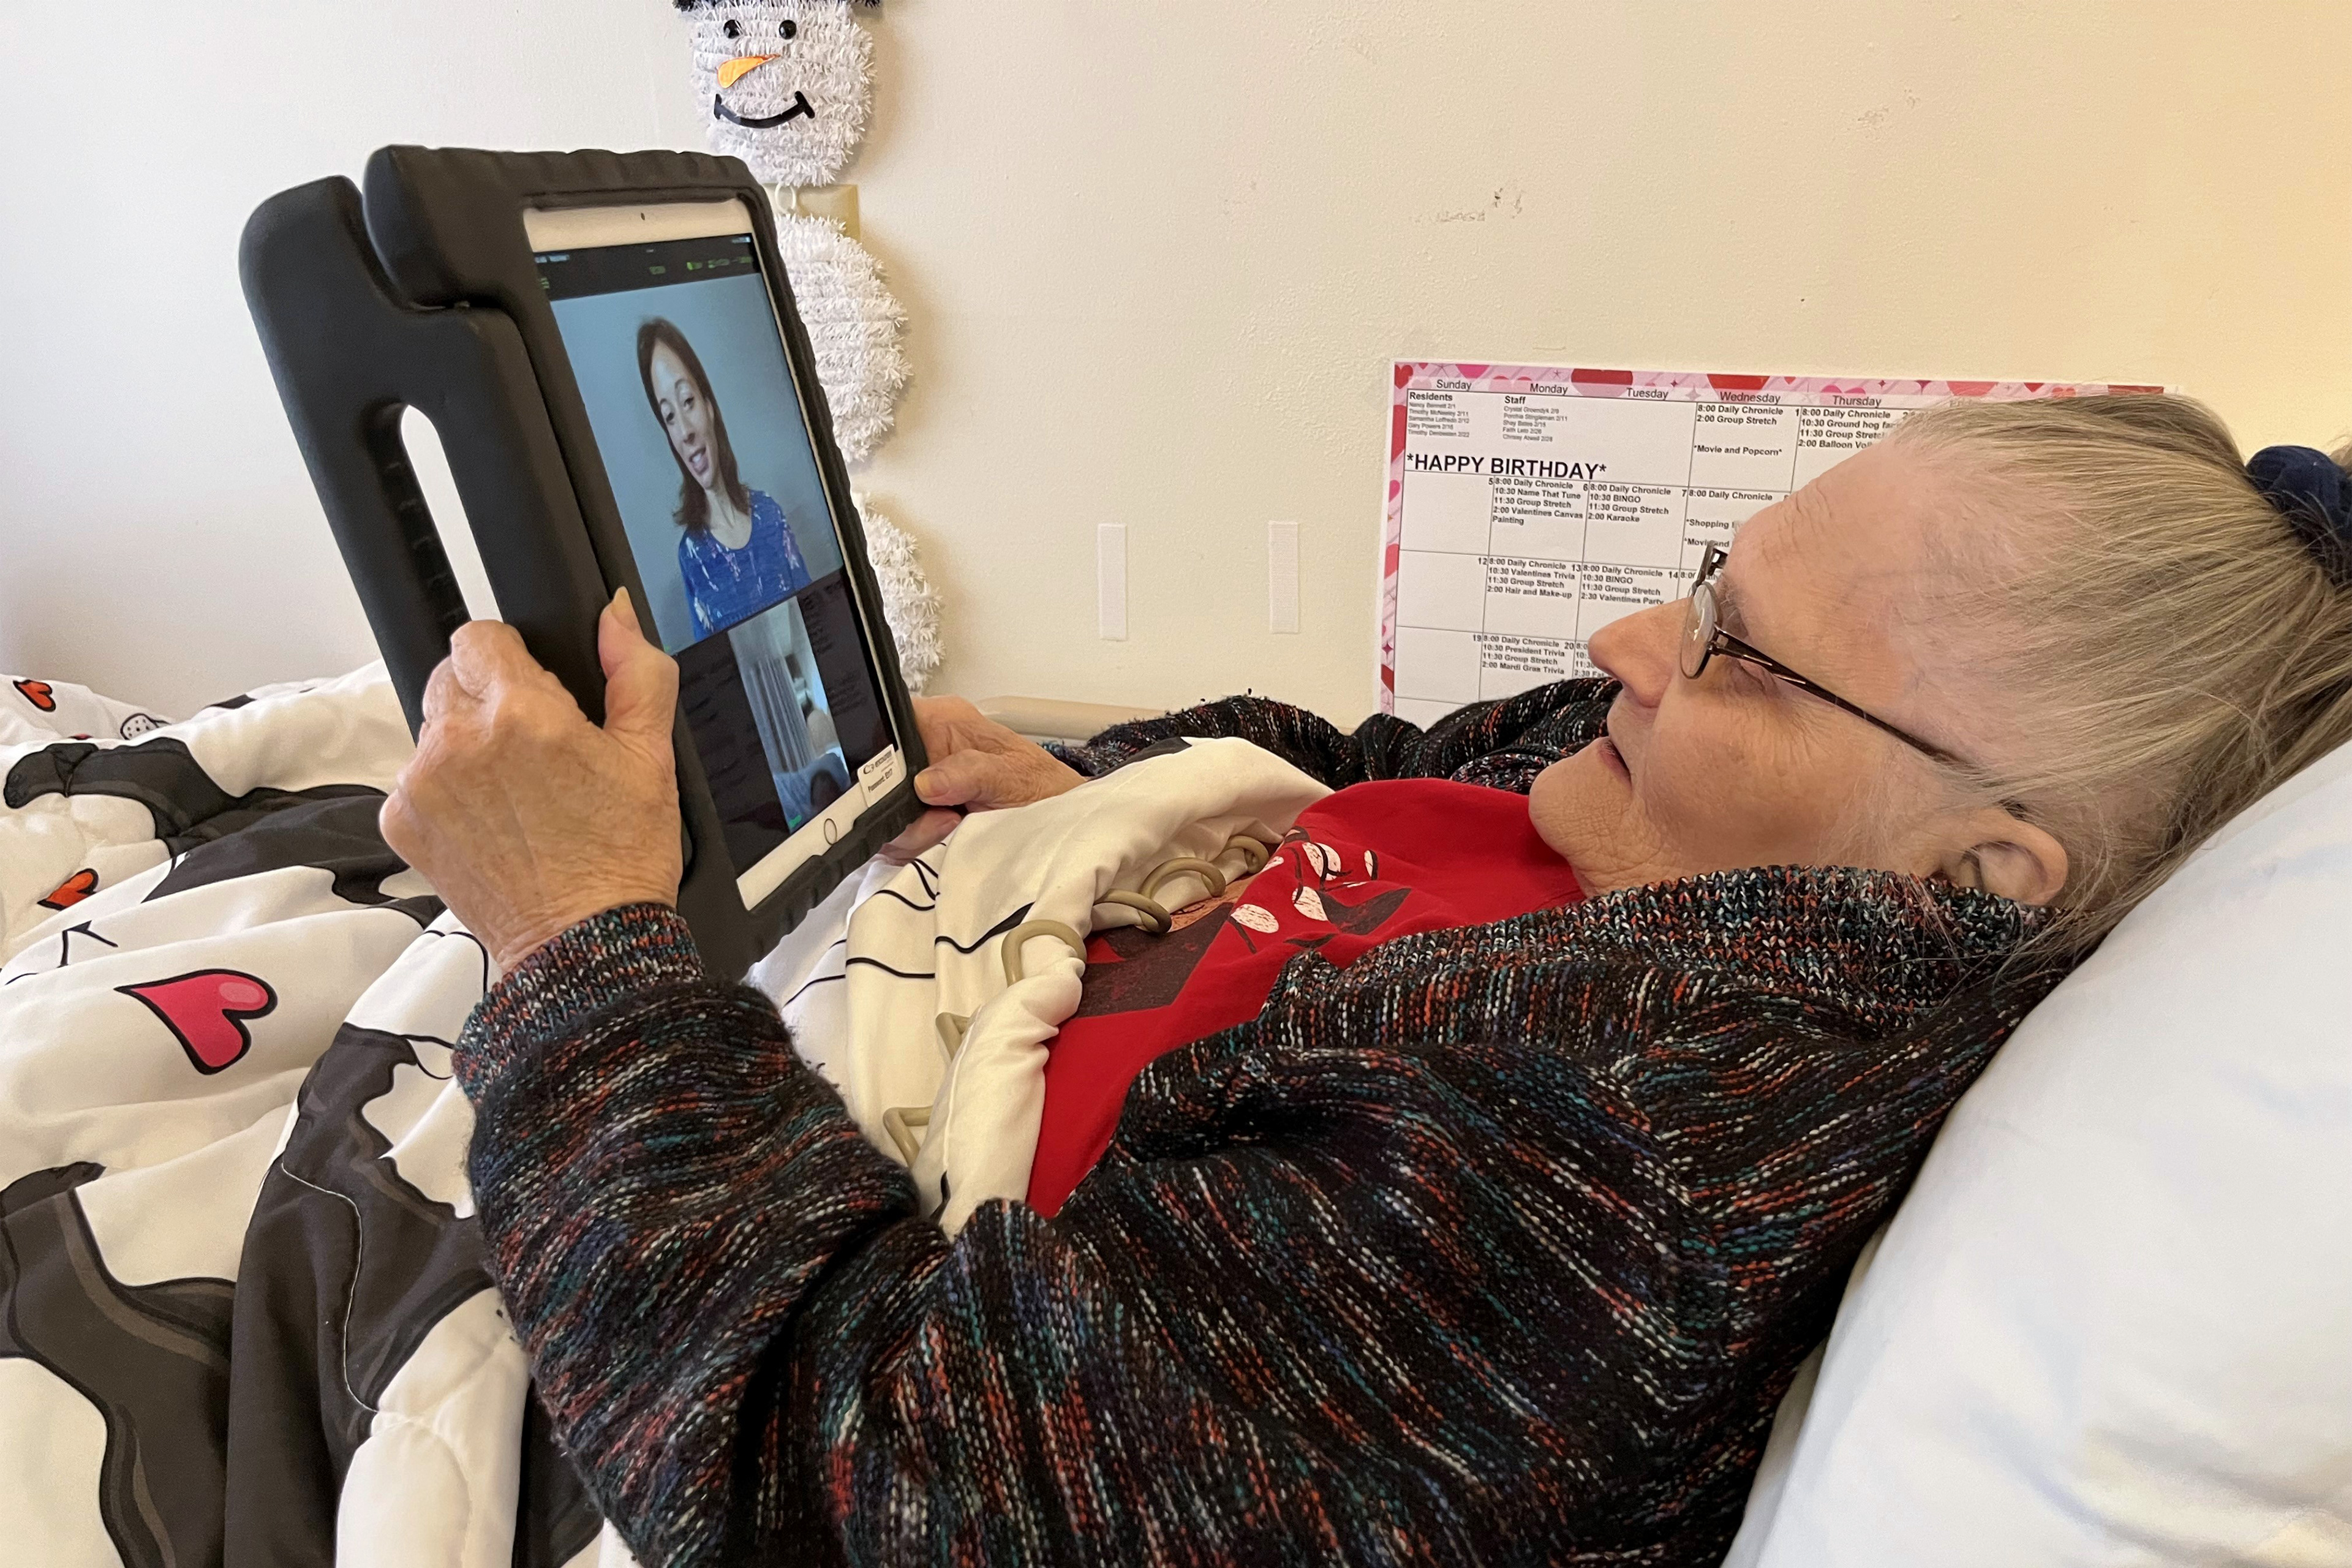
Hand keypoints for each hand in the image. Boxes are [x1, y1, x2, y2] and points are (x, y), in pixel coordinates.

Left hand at [381, 590, 683, 971]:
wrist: (584, 945)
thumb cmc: (621, 857)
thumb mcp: (652, 755)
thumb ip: (634, 670)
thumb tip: (613, 614)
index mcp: (523, 712)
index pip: (481, 636)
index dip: (514, 659)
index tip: (537, 692)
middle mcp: (460, 741)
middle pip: (451, 678)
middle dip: (488, 699)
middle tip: (534, 749)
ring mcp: (423, 784)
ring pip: (433, 729)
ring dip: (466, 746)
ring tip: (516, 794)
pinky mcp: (403, 822)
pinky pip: (416, 780)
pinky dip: (446, 791)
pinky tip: (492, 822)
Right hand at [878, 696, 1084, 863]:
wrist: (1060, 829)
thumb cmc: (1042, 790)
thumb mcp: (1011, 776)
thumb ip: (970, 772)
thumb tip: (927, 782)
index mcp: (941, 720)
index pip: (887, 721)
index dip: (879, 753)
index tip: (903, 785)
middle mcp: (923, 750)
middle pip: (875, 776)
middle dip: (901, 805)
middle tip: (944, 818)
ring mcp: (917, 788)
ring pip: (881, 811)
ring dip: (912, 831)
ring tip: (953, 828)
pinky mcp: (918, 819)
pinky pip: (894, 835)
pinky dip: (915, 847)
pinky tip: (946, 841)